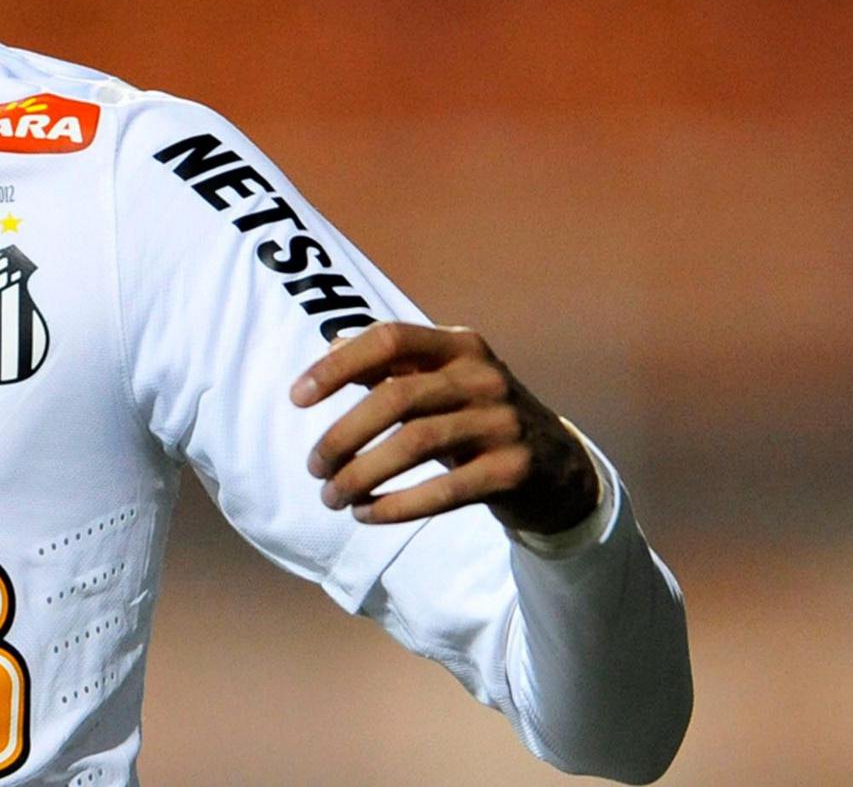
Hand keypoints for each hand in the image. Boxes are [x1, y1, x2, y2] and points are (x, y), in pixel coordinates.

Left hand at [290, 322, 598, 535]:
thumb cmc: (475, 417)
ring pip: (415, 443)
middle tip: (313, 467)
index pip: (389, 338)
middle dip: (342, 435)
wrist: (557, 465)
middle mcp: (482, 376)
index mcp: (458, 345)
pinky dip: (397, 505)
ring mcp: (502, 421)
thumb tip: (331, 345)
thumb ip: (390, 365)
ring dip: (362, 474)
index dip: (337, 365)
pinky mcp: (514, 469)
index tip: (295, 399)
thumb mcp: (441, 381)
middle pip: (395, 397)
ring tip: (331, 497)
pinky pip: (445, 490)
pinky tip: (367, 515)